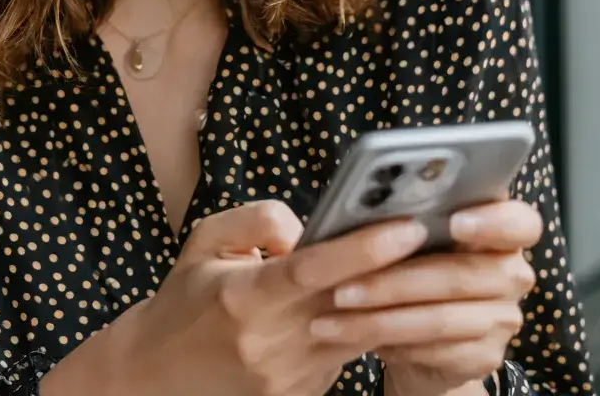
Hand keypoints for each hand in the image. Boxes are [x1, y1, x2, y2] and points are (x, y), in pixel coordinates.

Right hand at [48, 200, 429, 395]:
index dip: (363, 248)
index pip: (313, 271)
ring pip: (357, 330)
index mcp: (244, 298)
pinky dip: (364, 320)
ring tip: (420, 258)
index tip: (406, 225)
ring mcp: (291, 377)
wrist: (160, 375)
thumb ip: (256, 220)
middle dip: (397, 270)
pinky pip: (346, 350)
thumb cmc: (184, 298)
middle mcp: (272, 344)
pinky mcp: (305, 395)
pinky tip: (379, 294)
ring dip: (391, 296)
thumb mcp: (204, 240)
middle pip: (350, 302)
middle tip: (438, 235)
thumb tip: (303, 229)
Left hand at [307, 200, 542, 395]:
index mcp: (496, 227)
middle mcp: (510, 271)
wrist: (419, 332)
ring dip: (382, 316)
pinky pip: (439, 350)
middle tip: (345, 283)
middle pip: (465, 275)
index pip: (520, 222)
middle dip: (397, 280)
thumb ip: (401, 214)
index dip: (492, 221)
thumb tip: (363, 198)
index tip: (454, 221)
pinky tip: (360, 334)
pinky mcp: (487, 356)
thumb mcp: (402, 231)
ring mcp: (503, 317)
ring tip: (337, 308)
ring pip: (443, 317)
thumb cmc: (406, 262)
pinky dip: (394, 341)